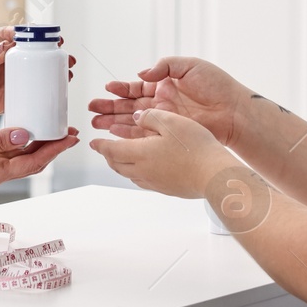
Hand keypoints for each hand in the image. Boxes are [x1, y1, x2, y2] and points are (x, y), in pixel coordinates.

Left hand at [0, 26, 76, 124]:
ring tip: (67, 70)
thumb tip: (4, 45)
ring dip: (55, 67)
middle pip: (35, 49)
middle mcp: (9, 57)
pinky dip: (49, 86)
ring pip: (40, 67)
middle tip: (63, 53)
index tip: (48, 35)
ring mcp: (15, 74)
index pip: (19, 34)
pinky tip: (60, 87)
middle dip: (53, 49)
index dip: (36, 33)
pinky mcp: (17, 92)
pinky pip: (35, 88)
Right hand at [0, 125, 79, 187]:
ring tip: (57, 130)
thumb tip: (24, 135)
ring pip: (24, 156)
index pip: (32, 162)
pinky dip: (24, 141)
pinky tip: (31, 130)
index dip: (54, 150)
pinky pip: (11, 152)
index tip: (70, 138)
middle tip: (71, 132)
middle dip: (53, 148)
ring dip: (41, 144)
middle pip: (33, 161)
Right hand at [88, 56, 249, 144]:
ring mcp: (165, 119)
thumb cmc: (217, 85)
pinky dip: (128, 134)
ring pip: (133, 121)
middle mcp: (162, 102)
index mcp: (166, 84)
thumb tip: (142, 73)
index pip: (137, 86)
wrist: (234, 111)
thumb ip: (164, 66)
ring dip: (114, 122)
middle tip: (92, 110)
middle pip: (130, 105)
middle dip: (110, 107)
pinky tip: (114, 133)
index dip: (121, 88)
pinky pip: (144, 134)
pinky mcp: (169, 133)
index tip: (107, 89)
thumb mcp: (189, 65)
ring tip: (96, 123)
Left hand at [89, 108, 233, 198]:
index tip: (93, 142)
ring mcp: (154, 182)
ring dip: (121, 164)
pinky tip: (144, 168)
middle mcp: (143, 170)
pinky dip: (136, 172)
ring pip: (129, 174)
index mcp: (140, 153)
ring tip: (121, 157)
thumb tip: (137, 116)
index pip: (111, 150)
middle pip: (117, 164)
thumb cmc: (195, 148)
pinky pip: (143, 180)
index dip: (101, 145)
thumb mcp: (171, 121)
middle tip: (104, 149)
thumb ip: (150, 116)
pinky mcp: (166, 189)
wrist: (213, 174)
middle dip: (108, 155)